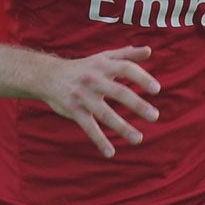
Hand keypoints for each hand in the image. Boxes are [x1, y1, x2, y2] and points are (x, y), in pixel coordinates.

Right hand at [42, 46, 160, 157]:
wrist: (48, 76)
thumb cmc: (82, 67)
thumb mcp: (102, 57)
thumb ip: (126, 55)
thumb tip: (149, 51)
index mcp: (103, 66)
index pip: (126, 69)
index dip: (141, 78)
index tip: (156, 89)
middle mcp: (94, 80)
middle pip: (118, 92)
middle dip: (137, 105)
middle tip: (155, 116)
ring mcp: (83, 97)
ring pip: (105, 114)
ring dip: (122, 127)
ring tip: (138, 139)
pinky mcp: (74, 111)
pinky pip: (88, 127)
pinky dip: (99, 140)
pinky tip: (110, 153)